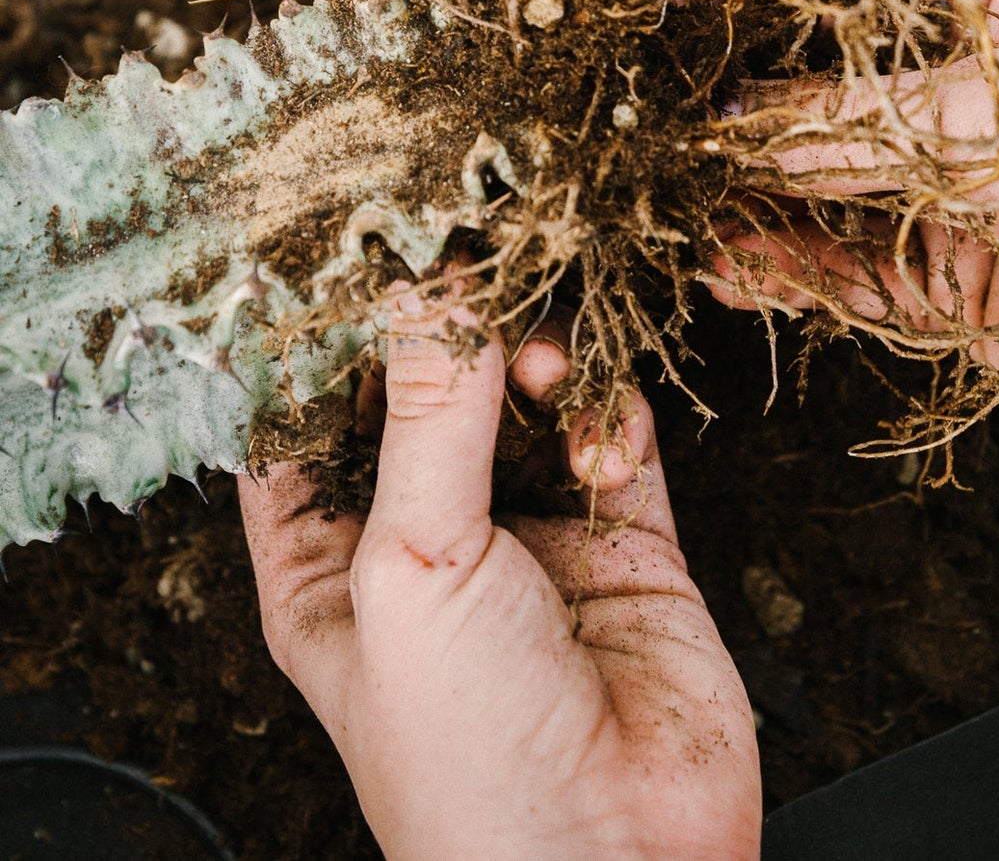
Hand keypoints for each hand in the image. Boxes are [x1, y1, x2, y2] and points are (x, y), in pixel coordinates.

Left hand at [239, 287, 760, 858]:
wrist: (619, 859)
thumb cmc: (468, 755)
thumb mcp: (414, 566)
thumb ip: (433, 417)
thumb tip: (430, 287)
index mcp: (335, 562)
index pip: (316, 422)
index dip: (337, 344)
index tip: (372, 257)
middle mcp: (432, 539)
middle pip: (433, 395)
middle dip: (454, 338)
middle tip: (478, 279)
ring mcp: (533, 535)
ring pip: (530, 402)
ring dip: (539, 368)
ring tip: (543, 372)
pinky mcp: (623, 539)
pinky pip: (615, 435)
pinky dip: (612, 415)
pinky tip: (603, 444)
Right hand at [710, 0, 998, 476]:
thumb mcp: (993, 109)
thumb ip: (851, 124)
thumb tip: (736, 125)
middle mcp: (970, 85)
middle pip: (828, 86)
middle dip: (744, 100)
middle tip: (653, 108)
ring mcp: (960, 186)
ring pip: (825, 184)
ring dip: (752, 193)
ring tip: (670, 193)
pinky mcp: (955, 278)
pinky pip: (850, 269)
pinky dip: (788, 267)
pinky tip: (726, 262)